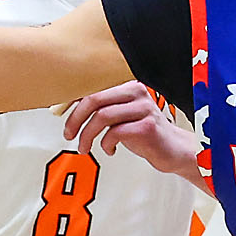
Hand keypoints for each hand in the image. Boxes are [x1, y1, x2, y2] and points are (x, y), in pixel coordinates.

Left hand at [60, 81, 198, 175]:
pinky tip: (110, 150)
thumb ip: (100, 110)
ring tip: (85, 148)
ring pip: (102, 117)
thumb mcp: (119, 118)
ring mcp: (143, 108)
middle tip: (68, 135)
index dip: (72, 103)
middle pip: (94, 100)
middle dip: (75, 120)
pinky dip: (106, 144)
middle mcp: (136, 92)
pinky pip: (115, 133)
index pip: (92, 88)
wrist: (174, 150)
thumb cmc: (143, 133)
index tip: (62, 117)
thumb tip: (68, 108)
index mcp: (127, 86)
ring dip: (87, 135)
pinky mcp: (147, 127)